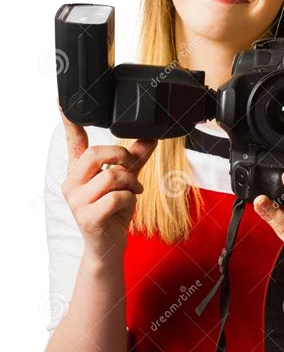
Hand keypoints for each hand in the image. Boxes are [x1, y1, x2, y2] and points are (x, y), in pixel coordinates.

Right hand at [58, 102, 157, 259]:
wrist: (108, 247)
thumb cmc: (113, 212)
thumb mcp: (126, 181)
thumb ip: (135, 159)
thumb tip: (151, 137)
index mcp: (78, 172)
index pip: (73, 143)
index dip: (69, 123)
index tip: (64, 104)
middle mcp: (72, 184)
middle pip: (95, 154)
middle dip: (121, 155)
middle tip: (132, 165)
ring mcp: (77, 202)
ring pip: (110, 175)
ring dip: (131, 181)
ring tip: (135, 189)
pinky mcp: (88, 217)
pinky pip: (115, 196)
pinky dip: (129, 197)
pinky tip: (128, 202)